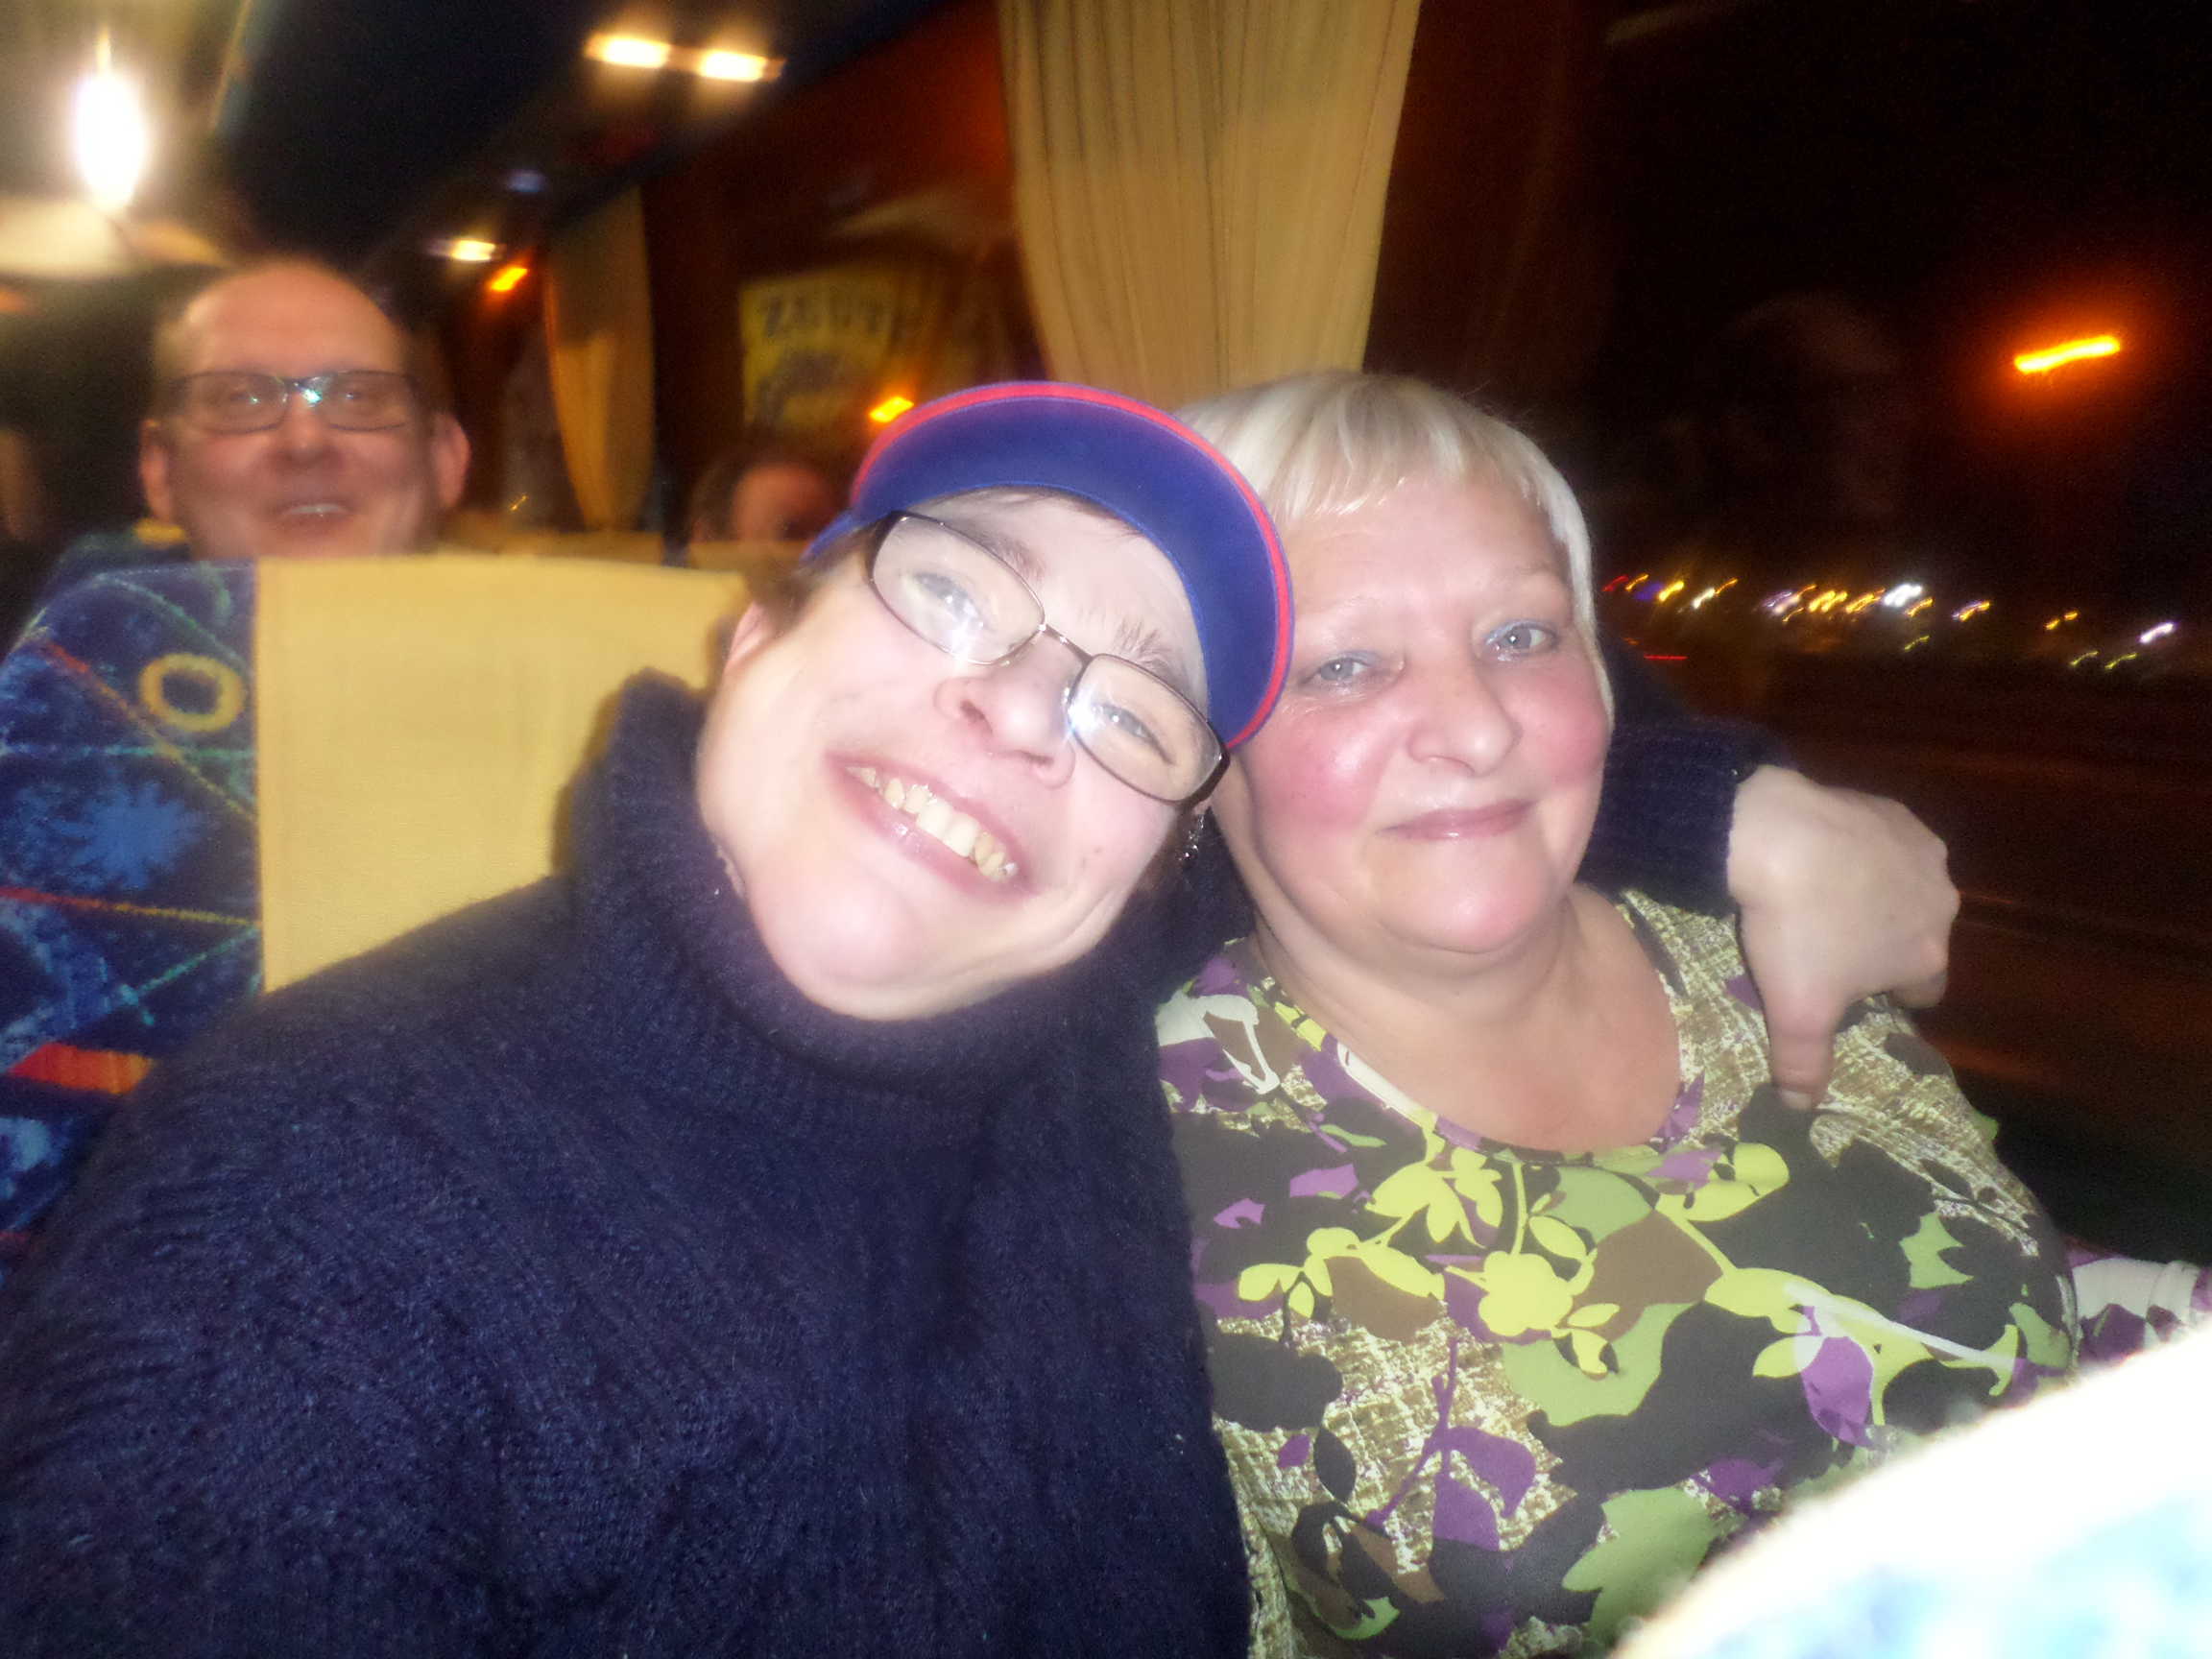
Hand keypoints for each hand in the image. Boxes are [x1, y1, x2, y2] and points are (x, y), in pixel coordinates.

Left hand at [1726, 766, 1956, 1107]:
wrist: (1777, 835)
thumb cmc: (1795, 932)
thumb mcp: (1795, 1012)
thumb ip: (1803, 1065)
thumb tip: (1801, 1106)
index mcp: (1927, 955)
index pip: (1923, 990)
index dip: (1888, 995)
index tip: (1849, 991)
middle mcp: (1942, 902)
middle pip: (1916, 935)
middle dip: (1881, 943)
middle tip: (1824, 942)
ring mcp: (1922, 851)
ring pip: (1905, 887)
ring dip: (1874, 895)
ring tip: (1818, 897)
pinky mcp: (1893, 810)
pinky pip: (1881, 841)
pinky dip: (1858, 851)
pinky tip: (1819, 854)